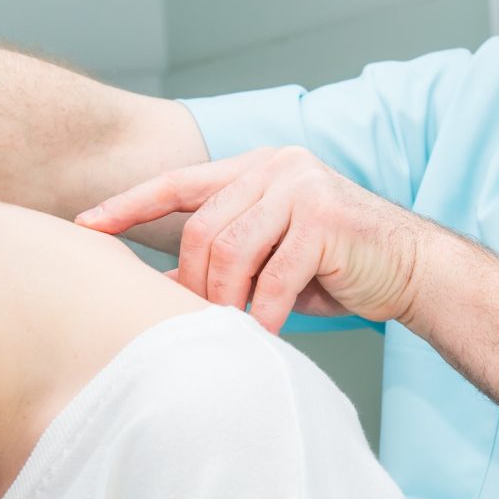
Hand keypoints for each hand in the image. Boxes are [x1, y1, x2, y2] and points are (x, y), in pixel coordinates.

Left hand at [75, 146, 422, 332]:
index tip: (88, 225)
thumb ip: (225, 257)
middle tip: (205, 318)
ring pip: (231, 250)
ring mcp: (303, 187)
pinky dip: (265, 313)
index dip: (130, 204)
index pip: (180, 182)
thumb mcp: (272, 255)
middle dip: (196, 283)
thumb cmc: (338, 265)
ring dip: (228, 299)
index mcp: (258, 167)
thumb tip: (165, 286)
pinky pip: (274, 276)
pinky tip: (266, 331)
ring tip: (237, 324)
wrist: (411, 267)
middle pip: (202, 228)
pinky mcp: (326, 218)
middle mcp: (277, 167)